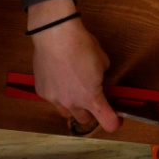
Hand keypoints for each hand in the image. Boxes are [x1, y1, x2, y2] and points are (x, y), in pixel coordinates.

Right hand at [28, 0, 121, 131]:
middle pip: (85, 120)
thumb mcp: (102, 61)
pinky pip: (52, 99)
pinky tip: (58, 78)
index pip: (108, 122)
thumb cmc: (80, 45)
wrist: (55, 35)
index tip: (116, 118)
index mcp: (91, 97)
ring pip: (66, 112)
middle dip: (91, 112)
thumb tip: (99, 79)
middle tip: (93, 99)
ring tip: (73, 90)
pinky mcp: (42, 91)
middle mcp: (72, 102)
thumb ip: (102, 76)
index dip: (114, 122)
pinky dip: (57, 94)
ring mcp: (54, 98)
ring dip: (73, 106)